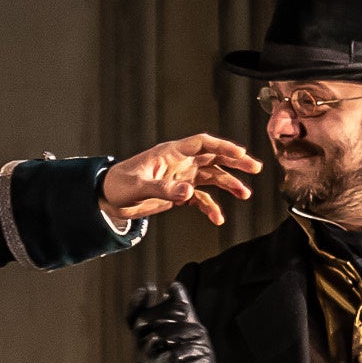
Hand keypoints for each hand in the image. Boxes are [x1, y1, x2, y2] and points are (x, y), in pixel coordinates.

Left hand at [102, 134, 260, 228]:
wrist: (107, 200)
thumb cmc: (118, 185)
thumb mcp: (139, 187)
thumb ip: (164, 190)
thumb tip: (188, 192)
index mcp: (170, 153)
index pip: (201, 144)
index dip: (221, 146)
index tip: (239, 152)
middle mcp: (179, 163)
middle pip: (213, 158)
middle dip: (234, 162)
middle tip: (254, 168)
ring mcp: (180, 178)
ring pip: (211, 177)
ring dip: (228, 184)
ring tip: (244, 194)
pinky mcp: (178, 193)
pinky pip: (200, 199)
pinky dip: (210, 208)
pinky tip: (218, 218)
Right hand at [126, 282, 221, 362]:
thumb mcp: (188, 334)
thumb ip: (181, 310)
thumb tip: (173, 285)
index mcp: (147, 340)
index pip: (135, 318)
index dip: (136, 303)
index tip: (147, 288)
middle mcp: (143, 352)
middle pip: (148, 324)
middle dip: (170, 316)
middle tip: (189, 317)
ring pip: (161, 339)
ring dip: (185, 336)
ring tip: (200, 342)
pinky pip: (173, 359)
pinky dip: (190, 356)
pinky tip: (201, 359)